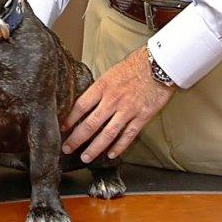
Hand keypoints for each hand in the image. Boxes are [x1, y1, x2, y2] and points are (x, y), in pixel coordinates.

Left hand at [61, 45, 176, 162]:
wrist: (159, 64)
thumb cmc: (136, 65)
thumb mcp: (112, 72)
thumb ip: (101, 88)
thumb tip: (87, 102)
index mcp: (103, 86)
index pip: (81, 105)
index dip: (69, 119)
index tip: (62, 128)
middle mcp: (113, 99)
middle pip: (91, 123)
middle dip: (77, 139)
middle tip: (67, 148)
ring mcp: (128, 109)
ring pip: (107, 134)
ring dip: (95, 148)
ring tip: (86, 157)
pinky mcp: (142, 116)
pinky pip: (128, 135)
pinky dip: (119, 147)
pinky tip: (111, 154)